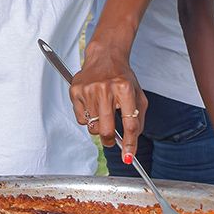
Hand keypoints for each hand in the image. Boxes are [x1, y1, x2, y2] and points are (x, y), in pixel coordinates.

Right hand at [69, 41, 146, 158]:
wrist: (105, 56)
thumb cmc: (122, 77)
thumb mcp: (137, 95)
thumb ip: (138, 120)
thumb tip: (130, 145)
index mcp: (125, 88)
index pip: (130, 123)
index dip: (130, 144)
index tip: (128, 157)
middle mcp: (106, 88)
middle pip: (106, 130)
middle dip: (110, 140)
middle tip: (112, 140)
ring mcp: (88, 89)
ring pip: (92, 127)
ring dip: (98, 126)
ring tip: (102, 112)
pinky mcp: (75, 90)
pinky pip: (80, 119)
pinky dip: (87, 118)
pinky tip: (92, 105)